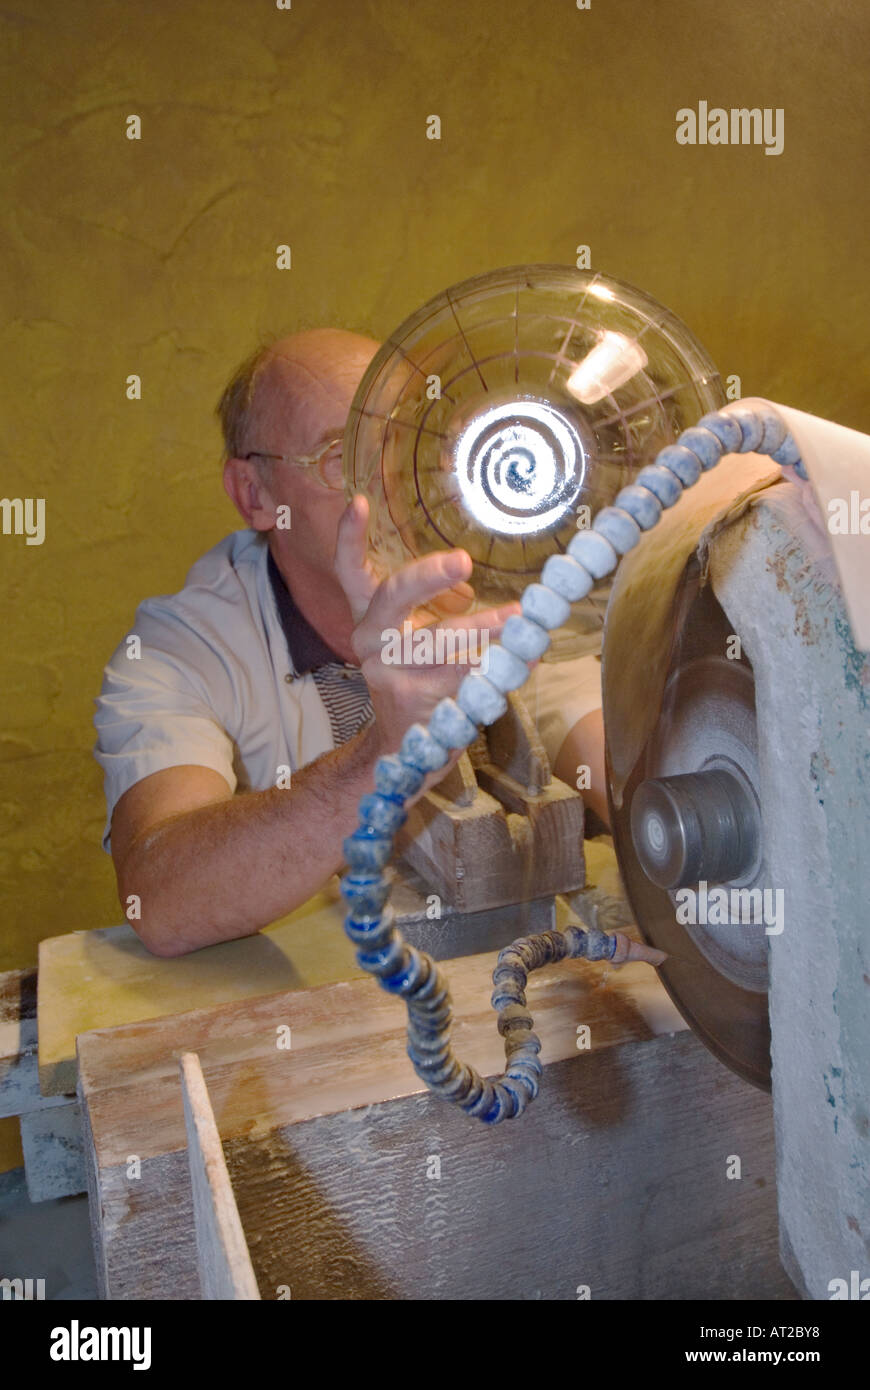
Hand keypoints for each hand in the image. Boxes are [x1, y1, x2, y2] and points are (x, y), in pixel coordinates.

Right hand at [334, 495, 519, 760]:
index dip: (348, 538)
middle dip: (428, 576)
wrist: (403, 753)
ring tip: (520, 617)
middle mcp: (369, 643)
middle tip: (463, 559)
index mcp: (367, 620)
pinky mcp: (415, 704)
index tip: (358, 501)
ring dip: (486, 627)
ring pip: (440, 641)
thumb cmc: (416, 683)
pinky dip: (498, 670)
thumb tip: (474, 576)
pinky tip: (524, 664)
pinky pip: (463, 678)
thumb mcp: (410, 640)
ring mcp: (388, 675)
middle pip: (392, 597)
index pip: (350, 573)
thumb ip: (429, 608)